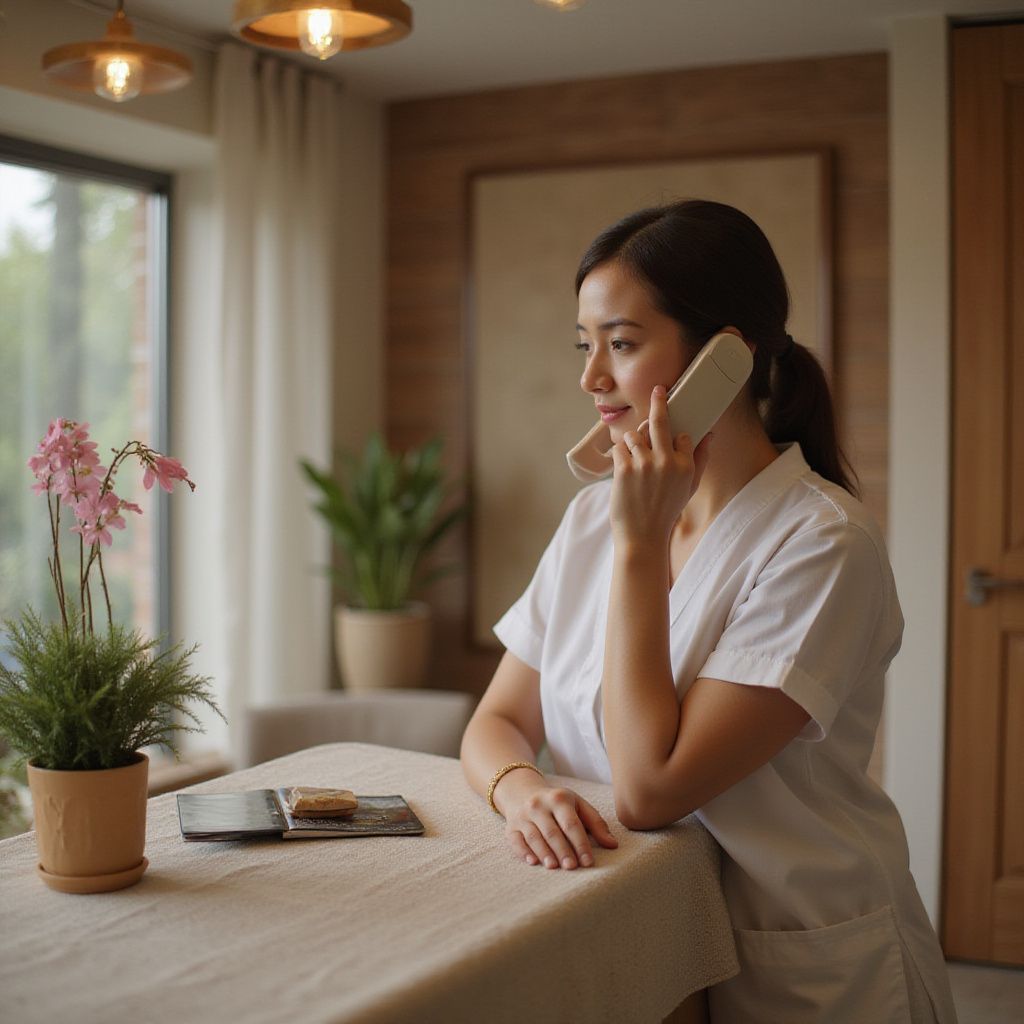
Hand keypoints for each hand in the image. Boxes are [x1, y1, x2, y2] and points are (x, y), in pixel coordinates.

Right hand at [495, 770, 618, 868]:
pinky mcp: (511, 827)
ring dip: (544, 852)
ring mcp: (523, 816)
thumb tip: (613, 844)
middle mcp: (539, 805)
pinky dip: (523, 851)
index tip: (588, 862)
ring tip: (554, 867)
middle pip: (552, 831)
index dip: (580, 843)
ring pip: (534, 836)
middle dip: (562, 850)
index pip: (571, 823)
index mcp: (559, 799)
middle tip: (572, 867)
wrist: (522, 792)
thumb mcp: (578, 806)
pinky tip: (532, 862)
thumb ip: (596, 824)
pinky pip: (515, 840)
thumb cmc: (558, 804)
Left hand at [609, 385, 712, 547]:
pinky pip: (620, 448)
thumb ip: (700, 460)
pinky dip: (620, 456)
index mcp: (685, 466)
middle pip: (661, 422)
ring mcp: (645, 464)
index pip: (683, 435)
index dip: (676, 434)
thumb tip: (710, 435)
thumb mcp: (690, 488)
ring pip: (634, 436)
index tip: (673, 421)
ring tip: (635, 460)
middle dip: (659, 402)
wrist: (643, 535)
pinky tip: (624, 470)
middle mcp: (667, 462)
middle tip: (657, 390)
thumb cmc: (666, 511)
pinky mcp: (625, 469)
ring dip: (633, 443)